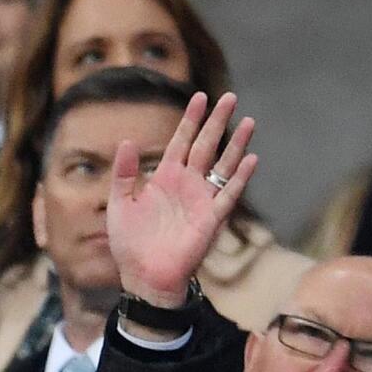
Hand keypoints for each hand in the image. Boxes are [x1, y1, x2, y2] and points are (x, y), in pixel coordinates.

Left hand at [108, 91, 256, 310]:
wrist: (143, 275)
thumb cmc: (130, 243)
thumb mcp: (120, 203)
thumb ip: (125, 174)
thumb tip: (127, 141)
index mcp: (164, 178)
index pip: (181, 141)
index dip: (190, 120)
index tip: (200, 97)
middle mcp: (186, 184)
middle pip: (205, 146)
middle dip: (216, 122)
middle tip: (229, 97)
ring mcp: (201, 200)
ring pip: (222, 165)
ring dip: (235, 144)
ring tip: (248, 121)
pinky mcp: (211, 218)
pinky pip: (228, 194)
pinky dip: (240, 178)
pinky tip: (251, 159)